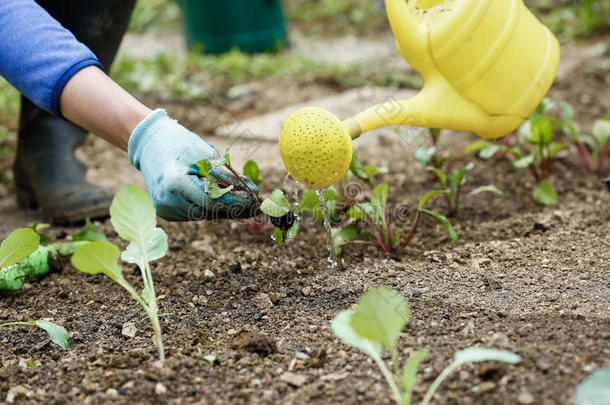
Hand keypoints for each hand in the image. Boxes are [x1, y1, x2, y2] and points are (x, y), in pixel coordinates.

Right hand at [128, 109, 258, 220]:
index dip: (235, 203)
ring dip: (222, 207)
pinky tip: (218, 197)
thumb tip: (253, 191)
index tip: (255, 202)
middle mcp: (167, 202)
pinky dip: (209, 206)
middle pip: (209, 211)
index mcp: (175, 185)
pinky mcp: (167, 212)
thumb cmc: (179, 144)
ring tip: (240, 197)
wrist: (150, 144)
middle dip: (234, 207)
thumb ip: (228, 176)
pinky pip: (195, 212)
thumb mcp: (207, 156)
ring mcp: (165, 210)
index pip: (212, 202)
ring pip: (204, 214)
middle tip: (256, 205)